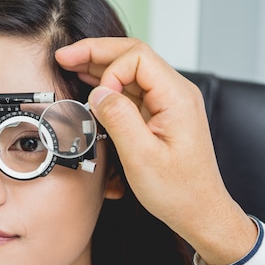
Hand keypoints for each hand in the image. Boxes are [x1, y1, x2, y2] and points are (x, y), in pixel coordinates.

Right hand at [55, 37, 256, 264]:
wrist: (200, 211)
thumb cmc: (178, 191)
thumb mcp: (142, 157)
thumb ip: (118, 118)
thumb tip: (98, 93)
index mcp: (176, 97)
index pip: (138, 58)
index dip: (110, 70)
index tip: (98, 99)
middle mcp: (176, 93)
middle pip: (133, 56)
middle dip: (96, 53)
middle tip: (65, 55)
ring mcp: (169, 103)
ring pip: (131, 70)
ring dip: (100, 65)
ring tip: (71, 62)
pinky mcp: (162, 114)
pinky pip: (133, 89)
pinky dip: (109, 84)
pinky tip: (91, 83)